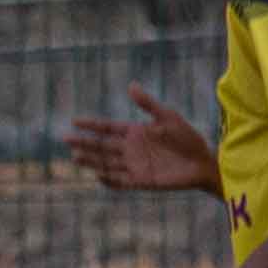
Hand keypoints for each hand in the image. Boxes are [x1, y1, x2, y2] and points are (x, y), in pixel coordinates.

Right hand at [64, 85, 219, 195]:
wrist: (203, 163)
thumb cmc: (188, 138)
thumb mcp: (168, 117)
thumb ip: (148, 104)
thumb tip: (130, 86)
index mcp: (135, 132)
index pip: (107, 128)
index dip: (91, 125)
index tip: (74, 121)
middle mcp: (130, 149)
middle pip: (102, 146)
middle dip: (84, 142)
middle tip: (65, 138)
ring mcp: (134, 165)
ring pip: (106, 163)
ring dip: (91, 160)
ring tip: (75, 156)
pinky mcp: (141, 181)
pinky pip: (120, 181)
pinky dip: (108, 180)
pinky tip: (98, 175)